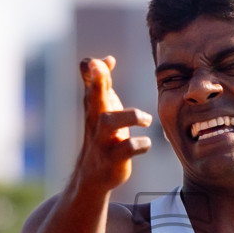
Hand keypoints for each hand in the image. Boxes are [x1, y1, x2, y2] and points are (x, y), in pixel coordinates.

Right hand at [75, 55, 151, 191]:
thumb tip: (107, 59)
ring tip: (146, 120)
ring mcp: (102, 140)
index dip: (90, 68)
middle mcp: (95, 120)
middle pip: (93, 97)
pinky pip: (126, 149)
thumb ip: (103, 83)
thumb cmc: (101, 134)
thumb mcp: (101, 108)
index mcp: (94, 105)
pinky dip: (139, 144)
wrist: (94, 173)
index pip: (88, 81)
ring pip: (109, 122)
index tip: (96, 62)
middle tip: (100, 66)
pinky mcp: (113, 159)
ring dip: (130, 116)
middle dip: (98, 81)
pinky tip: (146, 143)